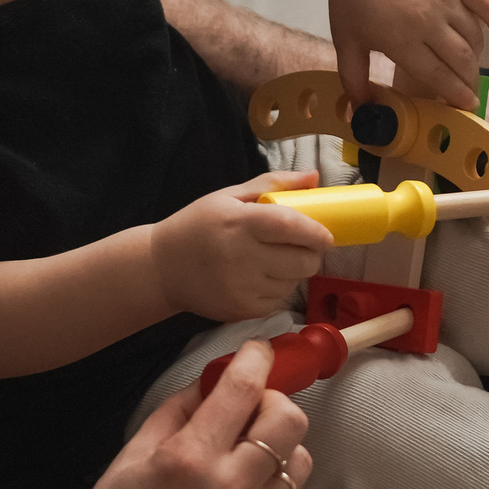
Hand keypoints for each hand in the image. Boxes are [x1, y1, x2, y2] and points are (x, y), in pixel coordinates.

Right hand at [6, 341, 311, 488]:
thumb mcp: (128, 459)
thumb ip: (176, 413)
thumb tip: (214, 380)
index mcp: (187, 460)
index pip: (244, 390)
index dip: (256, 359)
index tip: (259, 352)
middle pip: (290, 420)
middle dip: (273, 404)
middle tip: (250, 412)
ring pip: (300, 463)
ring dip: (278, 451)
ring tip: (246, 461)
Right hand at [150, 171, 334, 321]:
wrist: (163, 268)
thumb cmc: (198, 226)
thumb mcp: (229, 196)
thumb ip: (273, 184)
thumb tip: (315, 177)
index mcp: (240, 223)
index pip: (292, 227)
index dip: (317, 232)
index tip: (326, 234)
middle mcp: (242, 258)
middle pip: (303, 261)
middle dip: (311, 254)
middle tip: (301, 246)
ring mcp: (242, 288)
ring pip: (294, 283)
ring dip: (294, 272)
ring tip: (274, 260)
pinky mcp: (242, 311)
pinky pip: (279, 301)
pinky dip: (278, 289)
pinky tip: (260, 278)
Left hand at [321, 0, 488, 113]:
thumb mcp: (347, 42)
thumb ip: (355, 81)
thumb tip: (359, 115)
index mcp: (401, 41)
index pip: (438, 77)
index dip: (455, 95)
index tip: (466, 107)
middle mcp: (428, 22)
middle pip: (461, 60)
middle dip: (469, 80)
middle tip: (469, 89)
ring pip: (474, 35)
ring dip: (477, 55)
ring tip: (471, 64)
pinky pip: (485, 4)